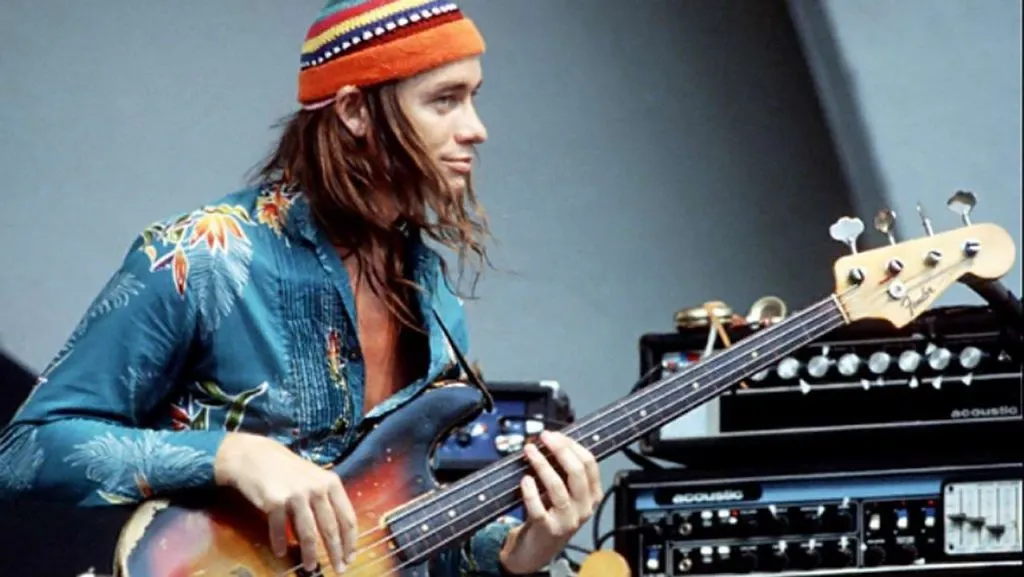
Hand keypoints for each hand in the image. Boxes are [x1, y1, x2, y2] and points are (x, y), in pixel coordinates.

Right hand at [214, 432, 356, 573]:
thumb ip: (326, 502)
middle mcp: (316, 488)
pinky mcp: (274, 501)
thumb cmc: (288, 471)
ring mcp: (296, 495)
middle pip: (331, 528)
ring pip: (308, 534)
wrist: (255, 456)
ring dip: (310, 554)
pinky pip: (279, 530)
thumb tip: (335, 535)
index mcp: (331, 483)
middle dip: (336, 552)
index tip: (350, 557)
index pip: (347, 517)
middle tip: (339, 569)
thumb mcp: (314, 480)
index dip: (350, 541)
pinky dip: (280, 543)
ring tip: (310, 567)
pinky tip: (281, 552)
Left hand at [500, 431, 601, 574]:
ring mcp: (567, 520)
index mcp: (592, 495)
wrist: (536, 550)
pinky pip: (538, 506)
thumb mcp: (565, 494)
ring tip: (529, 451)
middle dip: (559, 449)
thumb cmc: (550, 516)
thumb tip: (552, 441)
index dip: (571, 444)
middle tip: (544, 437)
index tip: (555, 434)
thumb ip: (563, 472)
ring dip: (542, 464)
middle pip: (577, 471)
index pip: (589, 463)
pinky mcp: (547, 528)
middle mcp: (583, 508)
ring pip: (557, 486)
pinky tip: (524, 479)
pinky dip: (530, 490)